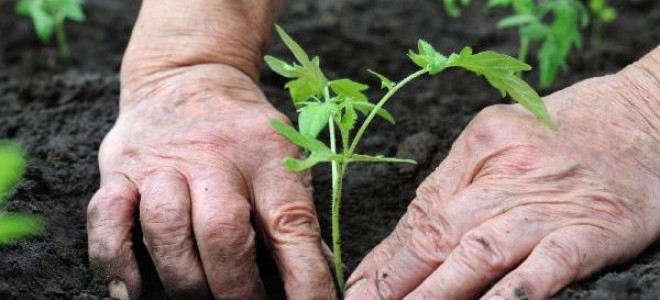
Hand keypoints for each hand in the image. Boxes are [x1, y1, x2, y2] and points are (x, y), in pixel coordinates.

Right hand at [86, 64, 335, 298]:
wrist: (188, 76)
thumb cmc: (244, 131)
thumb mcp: (283, 156)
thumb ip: (294, 214)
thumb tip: (317, 277)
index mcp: (266, 155)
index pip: (291, 223)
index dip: (305, 277)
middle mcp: (214, 157)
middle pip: (222, 231)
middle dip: (235, 287)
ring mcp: (161, 162)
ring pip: (165, 228)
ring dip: (184, 278)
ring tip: (198, 296)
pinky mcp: (119, 170)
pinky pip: (106, 219)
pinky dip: (115, 261)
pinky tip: (132, 290)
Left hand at [344, 56, 659, 298]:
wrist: (646, 116)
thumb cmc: (568, 131)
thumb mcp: (503, 139)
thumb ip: (459, 185)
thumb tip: (410, 238)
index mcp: (480, 145)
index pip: (421, 210)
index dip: (387, 256)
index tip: (360, 286)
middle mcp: (507, 172)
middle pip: (440, 232)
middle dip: (398, 278)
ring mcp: (549, 203)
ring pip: (480, 251)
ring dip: (438, 291)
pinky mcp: (592, 229)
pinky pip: (547, 266)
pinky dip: (514, 293)